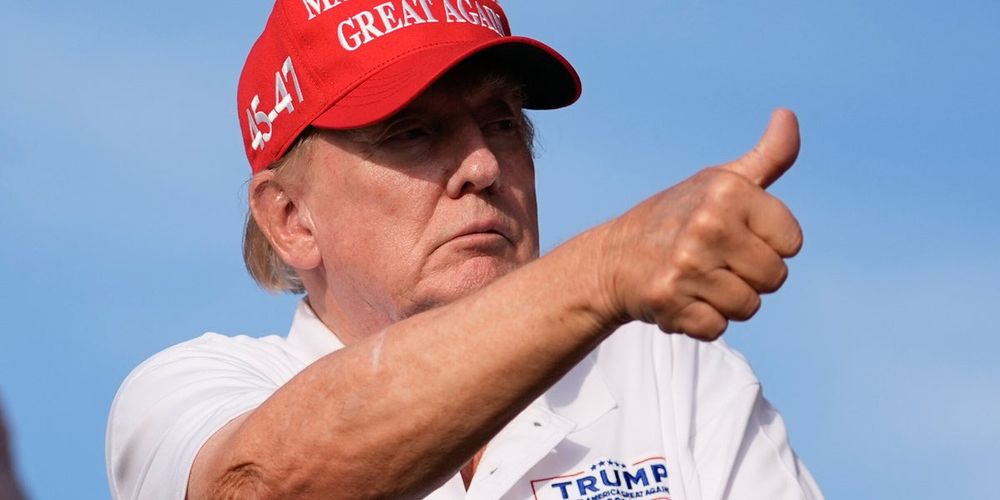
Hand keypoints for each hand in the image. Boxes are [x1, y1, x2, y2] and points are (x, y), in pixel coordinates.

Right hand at [595, 109, 803, 339]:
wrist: (614, 258)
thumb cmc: (678, 217)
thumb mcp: (722, 180)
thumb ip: (767, 156)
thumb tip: (788, 115)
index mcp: (728, 192)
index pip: (791, 242)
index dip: (768, 244)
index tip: (736, 235)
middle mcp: (708, 225)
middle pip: (775, 278)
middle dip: (749, 276)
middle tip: (713, 261)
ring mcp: (687, 265)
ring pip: (748, 307)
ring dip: (726, 301)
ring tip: (697, 280)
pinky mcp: (670, 301)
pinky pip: (717, 328)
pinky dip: (700, 320)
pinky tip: (681, 298)